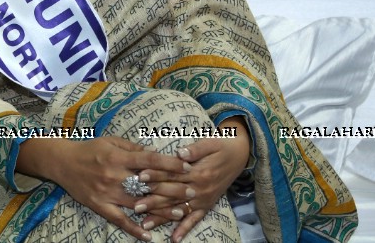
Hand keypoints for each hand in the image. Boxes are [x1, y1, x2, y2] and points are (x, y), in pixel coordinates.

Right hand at [19, 136, 190, 241]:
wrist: (62, 162)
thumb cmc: (89, 149)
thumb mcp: (111, 141)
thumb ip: (132, 148)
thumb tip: (154, 154)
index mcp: (118, 157)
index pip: (149, 160)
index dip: (170, 163)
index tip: (187, 166)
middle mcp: (114, 175)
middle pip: (147, 184)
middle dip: (172, 188)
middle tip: (191, 191)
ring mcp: (107, 192)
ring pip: (138, 204)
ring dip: (160, 210)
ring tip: (179, 213)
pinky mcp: (99, 205)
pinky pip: (119, 220)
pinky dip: (134, 229)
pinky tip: (148, 236)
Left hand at [135, 118, 250, 240]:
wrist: (240, 155)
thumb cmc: (221, 145)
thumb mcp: (210, 142)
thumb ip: (195, 149)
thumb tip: (180, 153)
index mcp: (199, 172)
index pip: (173, 174)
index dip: (156, 175)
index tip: (139, 177)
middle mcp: (200, 188)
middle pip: (172, 195)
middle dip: (153, 200)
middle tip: (134, 206)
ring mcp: (203, 199)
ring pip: (179, 210)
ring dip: (162, 218)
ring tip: (145, 224)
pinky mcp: (207, 205)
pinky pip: (195, 219)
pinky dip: (185, 229)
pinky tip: (175, 239)